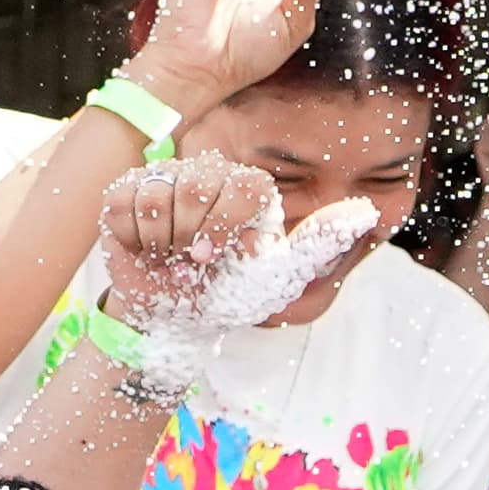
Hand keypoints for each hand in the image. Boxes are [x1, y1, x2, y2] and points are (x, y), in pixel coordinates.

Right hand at [98, 152, 380, 342]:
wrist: (175, 317)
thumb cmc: (230, 293)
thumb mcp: (280, 275)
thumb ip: (319, 242)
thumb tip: (364, 213)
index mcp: (246, 186)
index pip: (241, 183)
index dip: (226, 226)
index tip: (221, 259)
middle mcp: (207, 172)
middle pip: (195, 186)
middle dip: (193, 240)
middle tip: (195, 264)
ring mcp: (164, 177)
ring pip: (157, 196)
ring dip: (164, 246)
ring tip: (172, 261)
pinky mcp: (125, 190)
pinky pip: (125, 206)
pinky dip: (136, 242)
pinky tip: (147, 252)